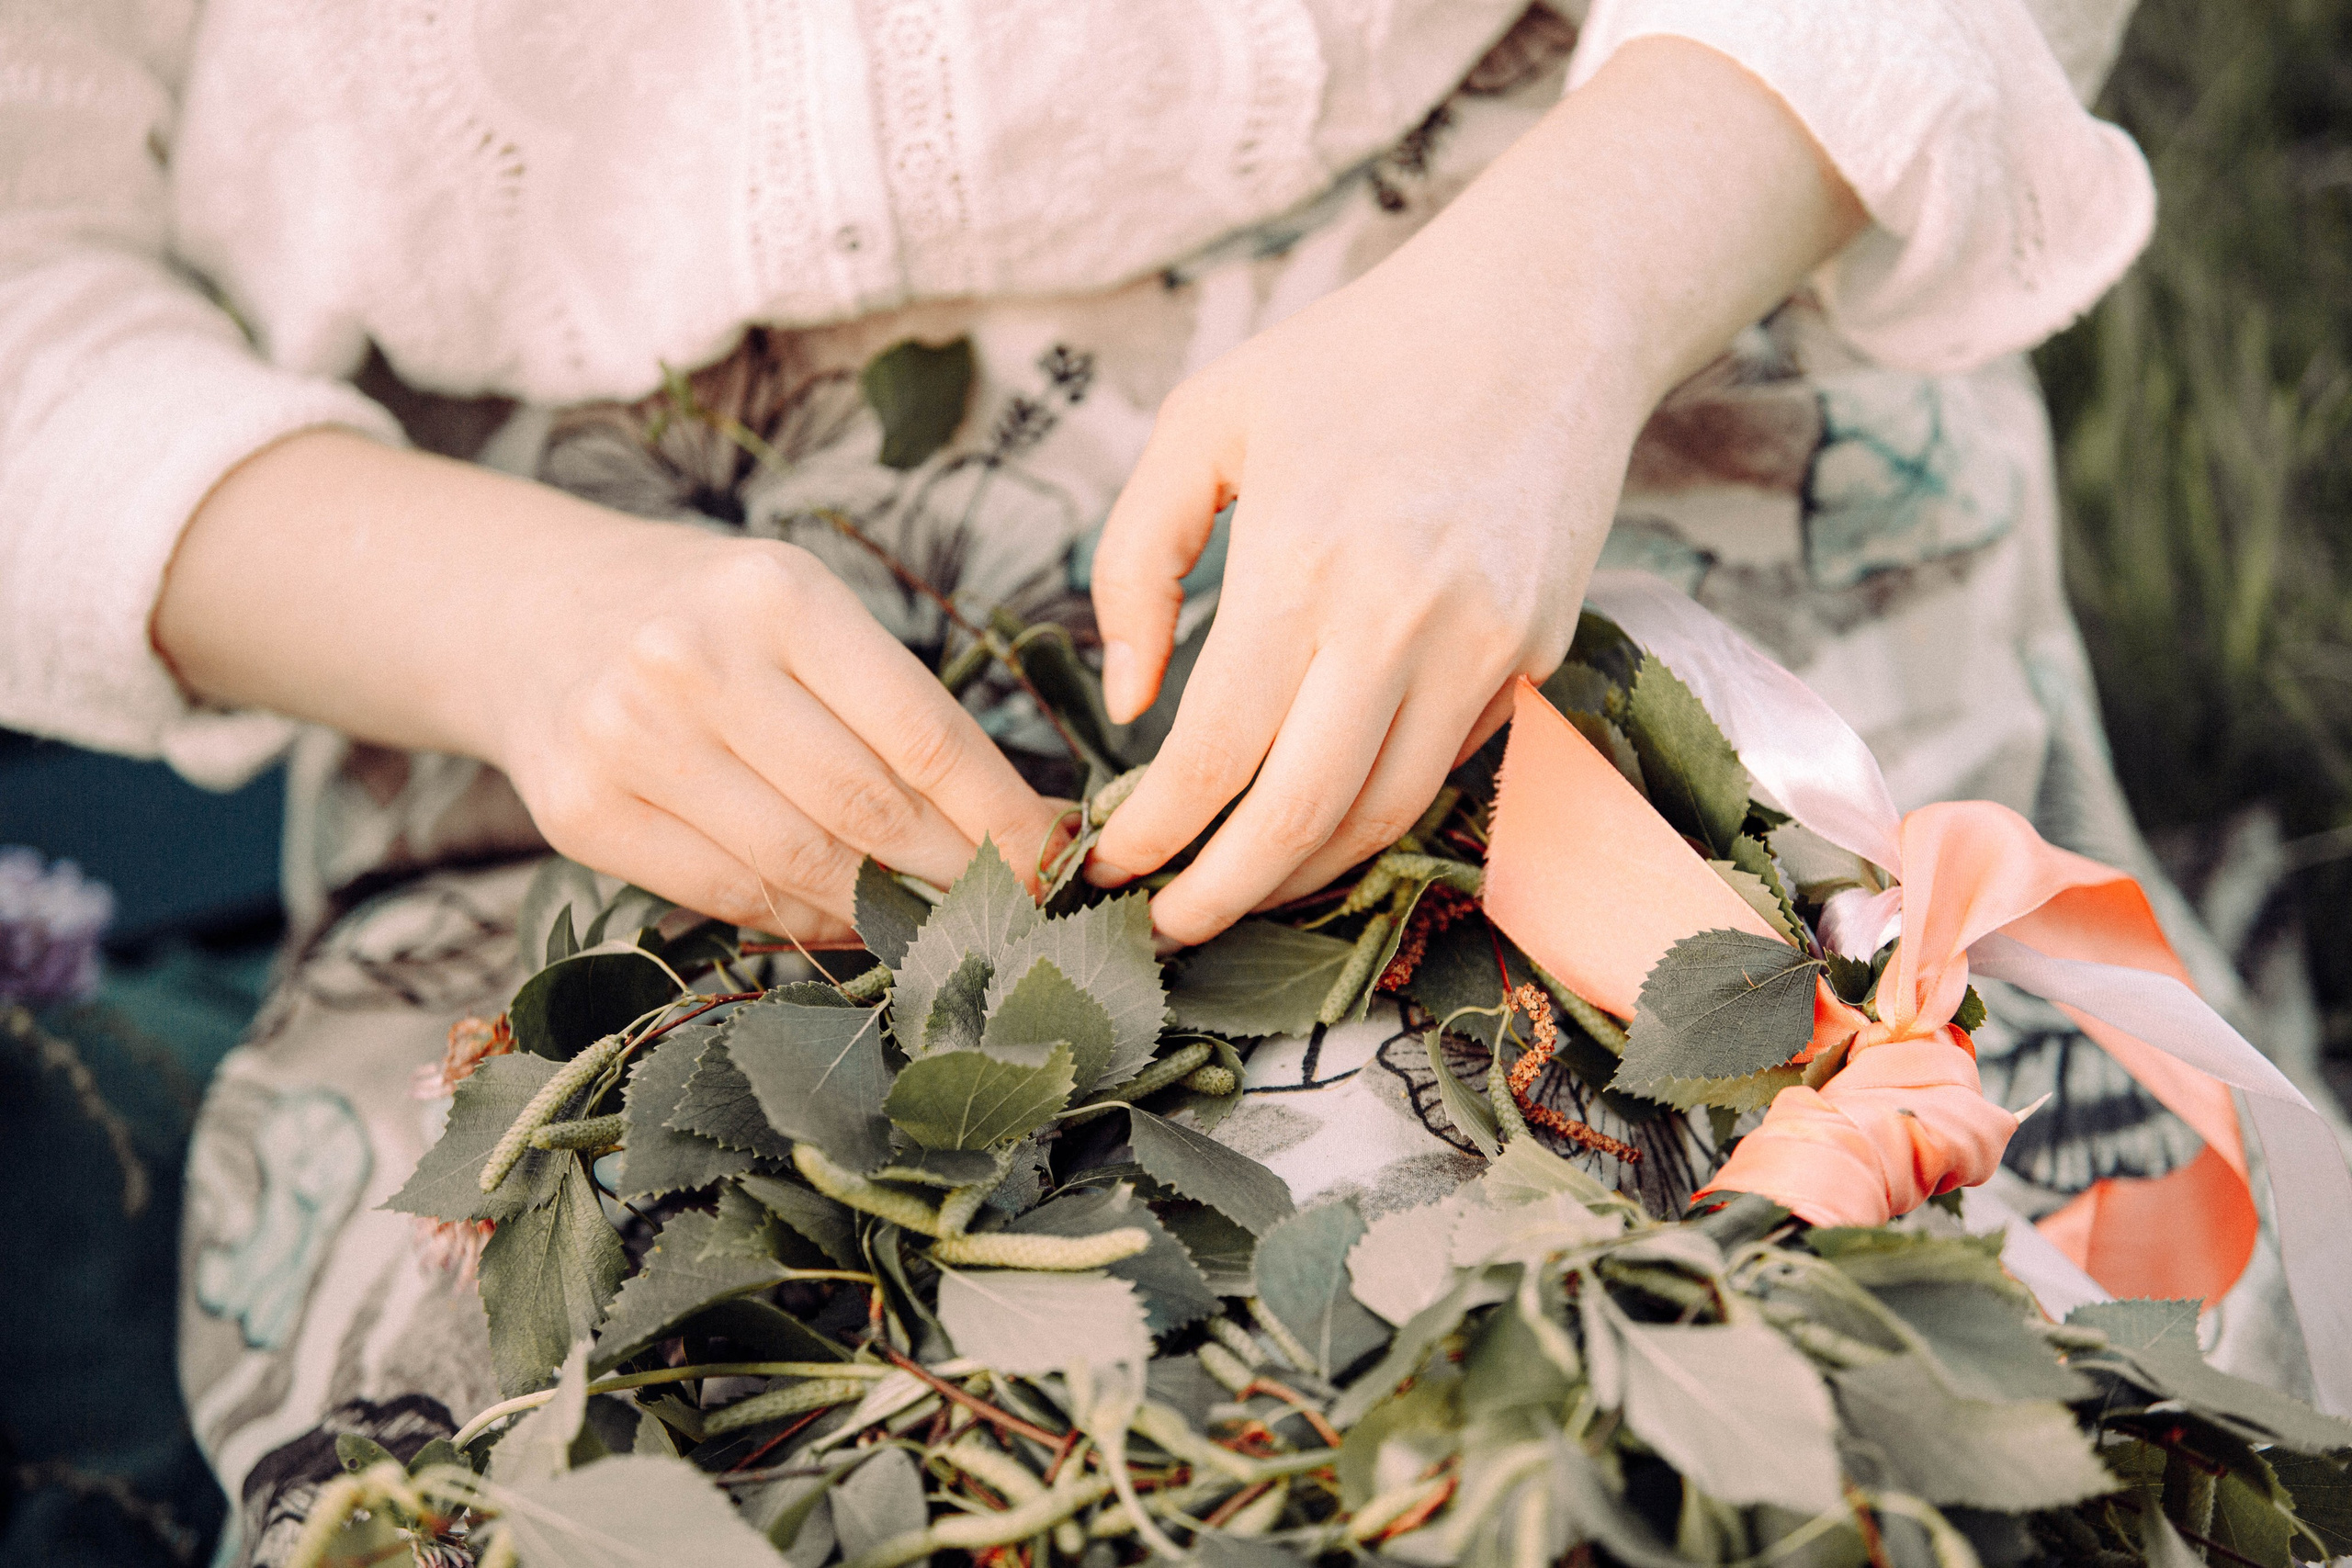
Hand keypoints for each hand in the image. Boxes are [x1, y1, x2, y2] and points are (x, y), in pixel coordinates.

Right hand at [491, 528, 1066, 940]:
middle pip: (868, 808)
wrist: (531, 611)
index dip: (1002, 813)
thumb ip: (894, 703)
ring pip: (801, 866)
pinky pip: (728, 896)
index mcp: (778, 594)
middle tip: (1014, 908)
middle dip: (959, 872)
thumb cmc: (708, 616)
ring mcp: (628, 739)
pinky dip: (805, 921)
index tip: (1057, 856)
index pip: (923, 732)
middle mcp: (695, 660)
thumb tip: (1024, 821)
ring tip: (942, 922)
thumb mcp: (802, 611)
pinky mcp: (580, 812)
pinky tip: (851, 921)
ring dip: (889, 909)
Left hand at [1085, 38, 1862, 944]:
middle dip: (1221, 895)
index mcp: (1302, 560)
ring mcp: (1482, 648)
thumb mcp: (1205, 420)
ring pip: (1382, 816)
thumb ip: (1136, 560)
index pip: (1213, 750)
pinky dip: (1374, 814)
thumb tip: (1130, 701)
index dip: (1154, 831)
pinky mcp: (1534, 656)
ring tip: (1237, 887)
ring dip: (1302, 874)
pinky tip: (1319, 820)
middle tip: (1168, 928)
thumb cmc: (1353, 358)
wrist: (1546, 316)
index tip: (1110, 866)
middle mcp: (1402, 621)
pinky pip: (1443, 770)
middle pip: (1300, 816)